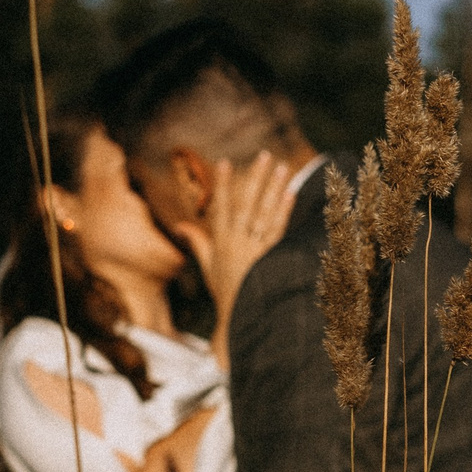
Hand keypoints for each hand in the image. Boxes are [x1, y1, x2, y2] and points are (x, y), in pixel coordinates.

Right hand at [171, 155, 294, 367]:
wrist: (239, 316)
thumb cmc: (224, 290)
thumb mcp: (208, 266)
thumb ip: (197, 242)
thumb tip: (181, 226)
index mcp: (220, 242)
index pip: (221, 207)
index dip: (223, 184)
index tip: (225, 162)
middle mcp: (236, 242)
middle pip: (246, 204)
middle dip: (255, 178)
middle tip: (263, 155)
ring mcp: (254, 249)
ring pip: (264, 213)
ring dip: (273, 189)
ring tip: (281, 167)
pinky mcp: (269, 257)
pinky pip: (277, 230)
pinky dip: (284, 211)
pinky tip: (290, 193)